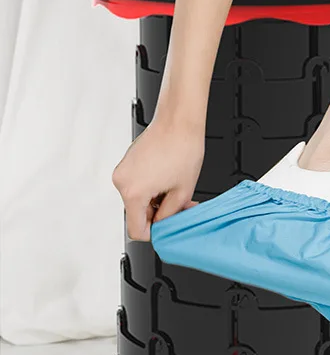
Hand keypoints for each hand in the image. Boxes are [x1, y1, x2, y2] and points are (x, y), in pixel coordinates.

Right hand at [111, 117, 204, 240]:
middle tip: (179, 206)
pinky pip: (136, 185)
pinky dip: (151, 187)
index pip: (136, 230)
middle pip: (137, 213)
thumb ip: (170, 214)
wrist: (179, 121)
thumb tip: (163, 224)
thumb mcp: (183, 191)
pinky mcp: (127, 163)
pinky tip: (167, 178)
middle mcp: (122, 181)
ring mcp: (122, 171)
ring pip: (138, 199)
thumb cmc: (182, 147)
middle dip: (158, 213)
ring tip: (175, 188)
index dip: (154, 233)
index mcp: (133, 192)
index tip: (165, 229)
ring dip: (156, 200)